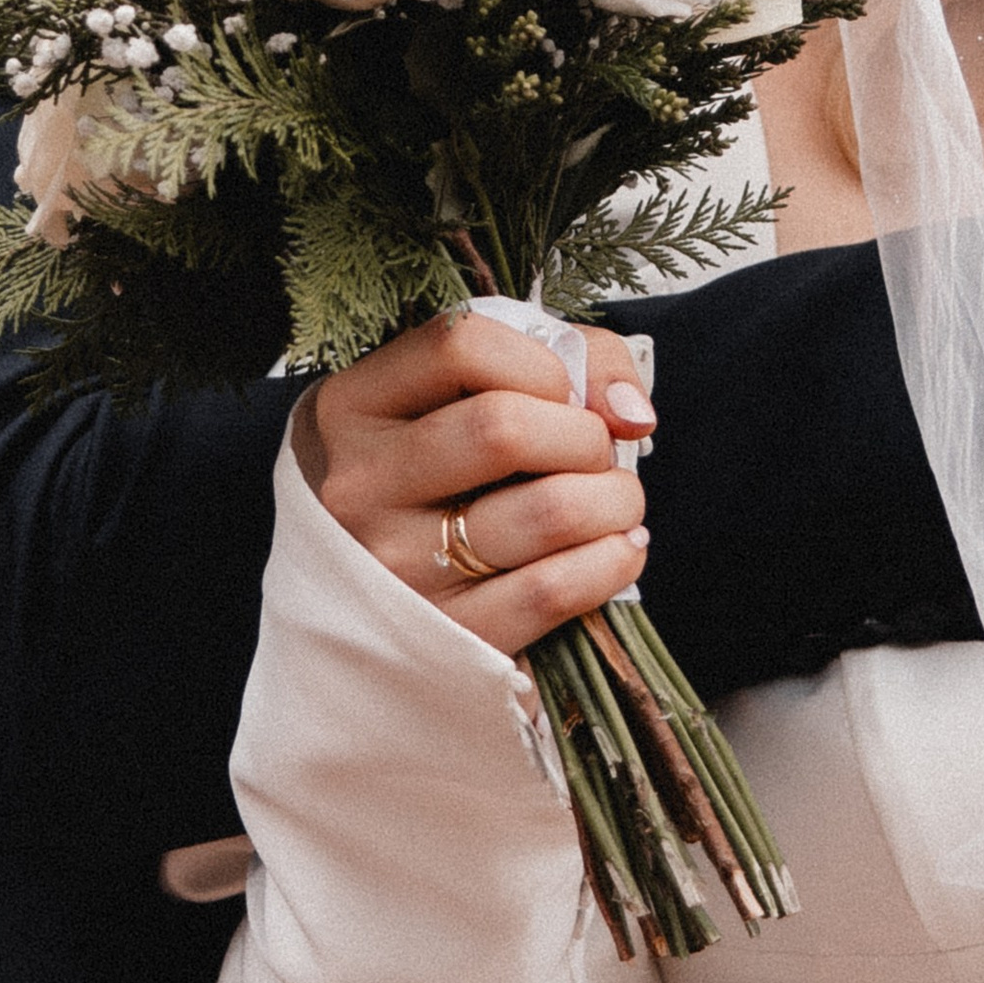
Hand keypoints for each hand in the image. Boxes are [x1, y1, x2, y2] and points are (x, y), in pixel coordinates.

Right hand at [299, 308, 655, 656]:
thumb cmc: (440, 477)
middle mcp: (359, 484)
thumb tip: (629, 412)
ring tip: (617, 502)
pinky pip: (554, 588)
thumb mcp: (462, 397)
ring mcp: (394, 565)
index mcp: (354, 406)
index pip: (460, 347)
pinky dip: (611, 561)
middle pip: (504, 428)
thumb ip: (566, 361)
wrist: (371, 605)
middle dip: (586, 436)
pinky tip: (617, 550)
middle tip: (600, 454)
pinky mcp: (443, 634)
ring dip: (614, 500)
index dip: (543, 364)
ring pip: (547, 511)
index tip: (567, 393)